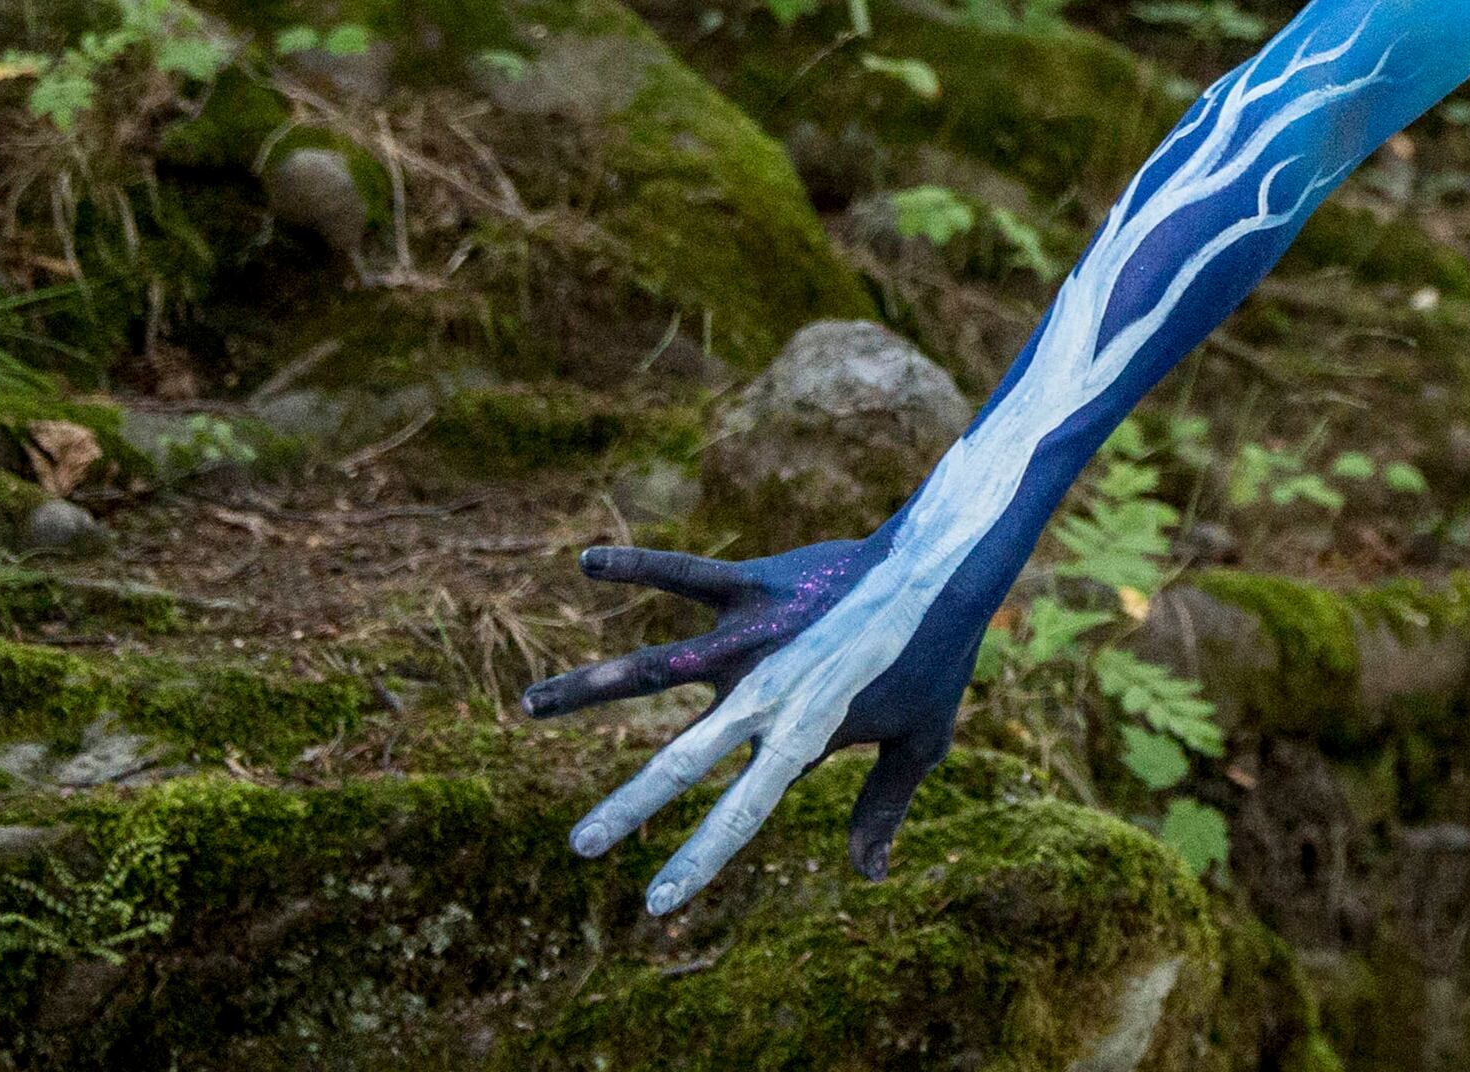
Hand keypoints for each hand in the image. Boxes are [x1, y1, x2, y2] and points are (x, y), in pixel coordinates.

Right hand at [521, 531, 989, 910]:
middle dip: (629, 806)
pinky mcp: (753, 585)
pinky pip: (684, 574)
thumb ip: (882, 807)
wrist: (943, 570)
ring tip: (526, 707)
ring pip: (655, 666)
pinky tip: (586, 562)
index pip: (743, 815)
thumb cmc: (933, 660)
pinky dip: (636, 566)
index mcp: (803, 738)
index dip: (698, 862)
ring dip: (589, 687)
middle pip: (685, 760)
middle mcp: (766, 693)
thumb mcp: (922, 744)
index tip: (653, 907)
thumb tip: (867, 876)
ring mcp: (753, 637)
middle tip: (577, 847)